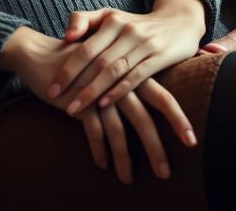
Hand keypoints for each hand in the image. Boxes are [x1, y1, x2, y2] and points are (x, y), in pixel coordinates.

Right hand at [0, 27, 195, 183]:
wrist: (43, 54)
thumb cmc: (83, 63)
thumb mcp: (110, 68)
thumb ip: (130, 81)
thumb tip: (153, 104)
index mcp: (133, 71)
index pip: (163, 96)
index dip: (178, 119)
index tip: (192, 142)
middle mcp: (120, 82)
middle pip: (145, 118)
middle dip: (156, 148)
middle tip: (165, 174)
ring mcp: (99, 92)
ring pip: (119, 131)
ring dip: (125, 158)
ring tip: (128, 180)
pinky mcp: (79, 102)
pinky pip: (93, 131)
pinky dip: (99, 149)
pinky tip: (103, 165)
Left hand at [46, 0, 206, 115]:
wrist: (179, 20)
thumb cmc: (136, 24)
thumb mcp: (111, 15)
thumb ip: (85, 20)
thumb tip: (65, 36)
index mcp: (111, 19)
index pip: (84, 47)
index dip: (66, 68)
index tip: (51, 88)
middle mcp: (126, 29)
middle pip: (96, 60)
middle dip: (74, 81)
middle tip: (55, 99)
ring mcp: (143, 43)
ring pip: (113, 69)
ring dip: (92, 90)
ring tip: (74, 109)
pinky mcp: (159, 56)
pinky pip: (137, 76)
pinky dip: (120, 90)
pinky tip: (104, 104)